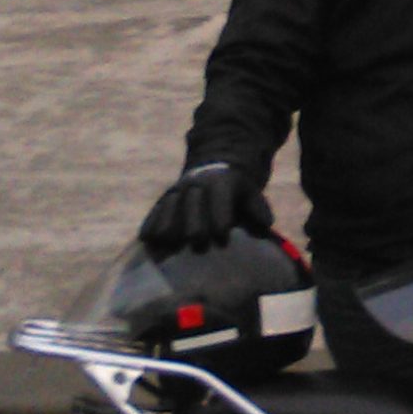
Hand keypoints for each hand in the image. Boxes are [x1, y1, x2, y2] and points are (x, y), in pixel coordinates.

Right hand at [139, 162, 272, 254]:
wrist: (212, 170)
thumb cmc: (236, 192)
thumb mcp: (250, 193)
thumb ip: (258, 208)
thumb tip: (266, 224)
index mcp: (221, 181)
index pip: (219, 198)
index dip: (220, 216)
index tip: (221, 236)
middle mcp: (196, 183)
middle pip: (193, 204)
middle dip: (195, 222)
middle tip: (196, 242)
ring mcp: (178, 190)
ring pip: (171, 206)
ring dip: (168, 224)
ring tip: (166, 243)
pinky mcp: (165, 198)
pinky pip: (156, 209)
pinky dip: (151, 223)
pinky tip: (146, 239)